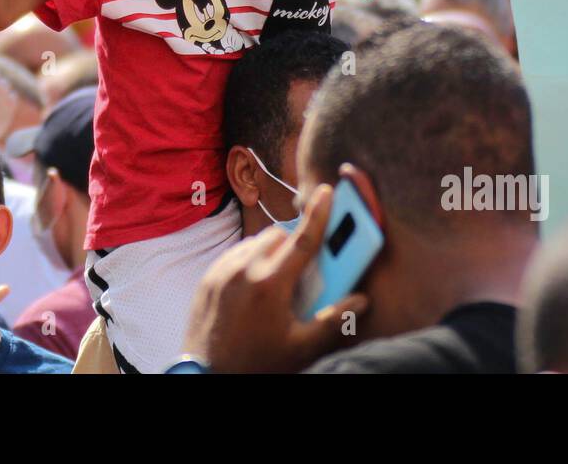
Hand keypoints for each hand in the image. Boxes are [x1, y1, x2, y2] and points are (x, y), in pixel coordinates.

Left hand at [181, 184, 367, 372]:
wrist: (207, 376)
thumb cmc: (256, 363)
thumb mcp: (300, 347)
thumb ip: (332, 320)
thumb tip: (360, 301)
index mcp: (270, 283)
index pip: (303, 239)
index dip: (319, 214)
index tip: (326, 191)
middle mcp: (244, 269)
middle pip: (278, 236)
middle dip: (294, 243)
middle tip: (305, 267)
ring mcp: (222, 271)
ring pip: (255, 242)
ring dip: (271, 251)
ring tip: (279, 279)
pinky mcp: (208, 277)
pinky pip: (234, 253)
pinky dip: (249, 259)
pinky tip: (255, 284)